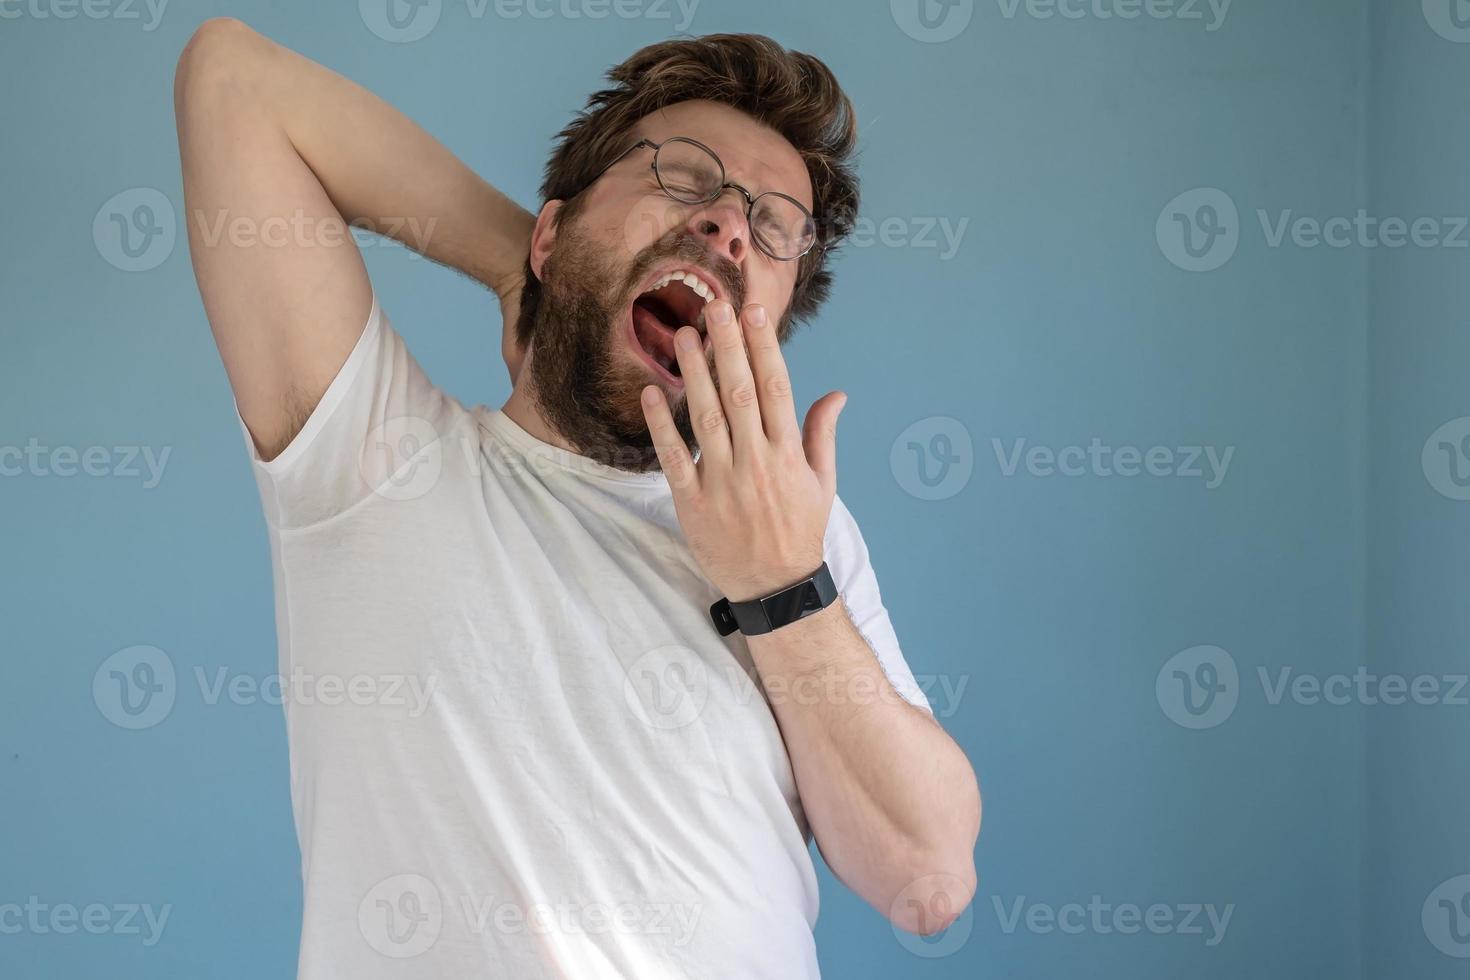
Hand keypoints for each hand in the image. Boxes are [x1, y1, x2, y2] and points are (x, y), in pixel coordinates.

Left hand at [640, 298, 847, 602]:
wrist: (776, 588)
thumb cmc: (799, 530)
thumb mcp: (822, 483)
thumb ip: (821, 434)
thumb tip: (836, 394)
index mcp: (788, 454)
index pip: (776, 389)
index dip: (764, 347)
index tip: (754, 312)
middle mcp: (756, 462)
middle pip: (739, 392)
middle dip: (727, 346)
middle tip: (714, 306)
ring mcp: (723, 482)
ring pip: (705, 417)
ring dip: (693, 373)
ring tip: (682, 334)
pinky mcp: (694, 503)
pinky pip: (675, 458)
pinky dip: (661, 426)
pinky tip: (652, 393)